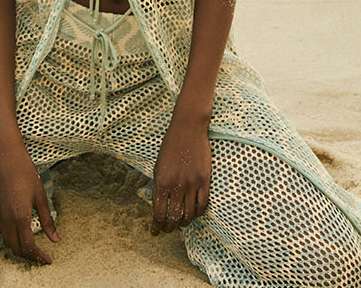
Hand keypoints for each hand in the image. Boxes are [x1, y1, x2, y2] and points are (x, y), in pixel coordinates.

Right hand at [0, 140, 59, 263]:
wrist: (6, 156)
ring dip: (19, 248)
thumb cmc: (26, 172)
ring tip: (33, 246)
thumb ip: (47, 219)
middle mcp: (7, 220)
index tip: (48, 260)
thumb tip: (55, 239)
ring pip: (7, 242)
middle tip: (42, 255)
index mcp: (20, 217)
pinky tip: (21, 231)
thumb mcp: (40, 195)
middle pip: (16, 249)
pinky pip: (2, 232)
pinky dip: (12, 238)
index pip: (28, 247)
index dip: (39, 257)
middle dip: (29, 256)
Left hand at [150, 115, 211, 235]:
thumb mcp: (158, 166)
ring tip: (181, 223)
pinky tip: (194, 214)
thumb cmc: (170, 146)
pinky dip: (198, 213)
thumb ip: (159, 186)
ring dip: (184, 223)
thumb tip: (158, 206)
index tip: (155, 232)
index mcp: (161, 182)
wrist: (188, 128)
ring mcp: (192, 184)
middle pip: (173, 217)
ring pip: (189, 215)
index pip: (158, 213)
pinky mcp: (204, 180)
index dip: (157, 226)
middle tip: (168, 229)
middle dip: (169, 227)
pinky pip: (203, 205)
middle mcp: (176, 185)